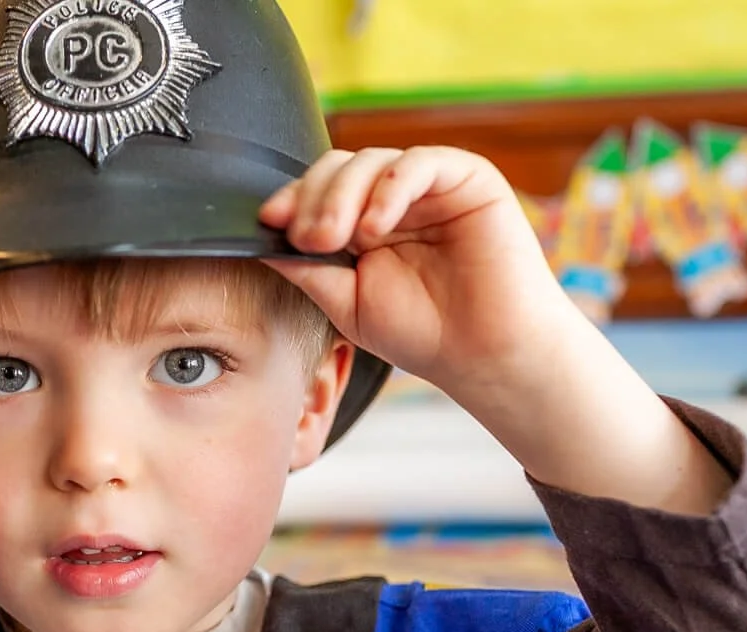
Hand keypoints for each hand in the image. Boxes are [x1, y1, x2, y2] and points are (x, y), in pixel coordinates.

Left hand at [259, 146, 585, 394]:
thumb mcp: (347, 302)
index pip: (318, 192)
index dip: (292, 200)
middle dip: (314, 200)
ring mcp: (430, 186)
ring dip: (344, 196)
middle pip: (338, 169)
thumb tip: (260, 244)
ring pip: (371, 161)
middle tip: (308, 239)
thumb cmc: (424, 332)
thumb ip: (307, 270)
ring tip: (339, 239)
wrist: (486, 355)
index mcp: (364, 222)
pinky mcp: (467, 178)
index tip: (268, 222)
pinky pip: (419, 163)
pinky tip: (375, 228)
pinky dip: (390, 189)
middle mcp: (394, 198)